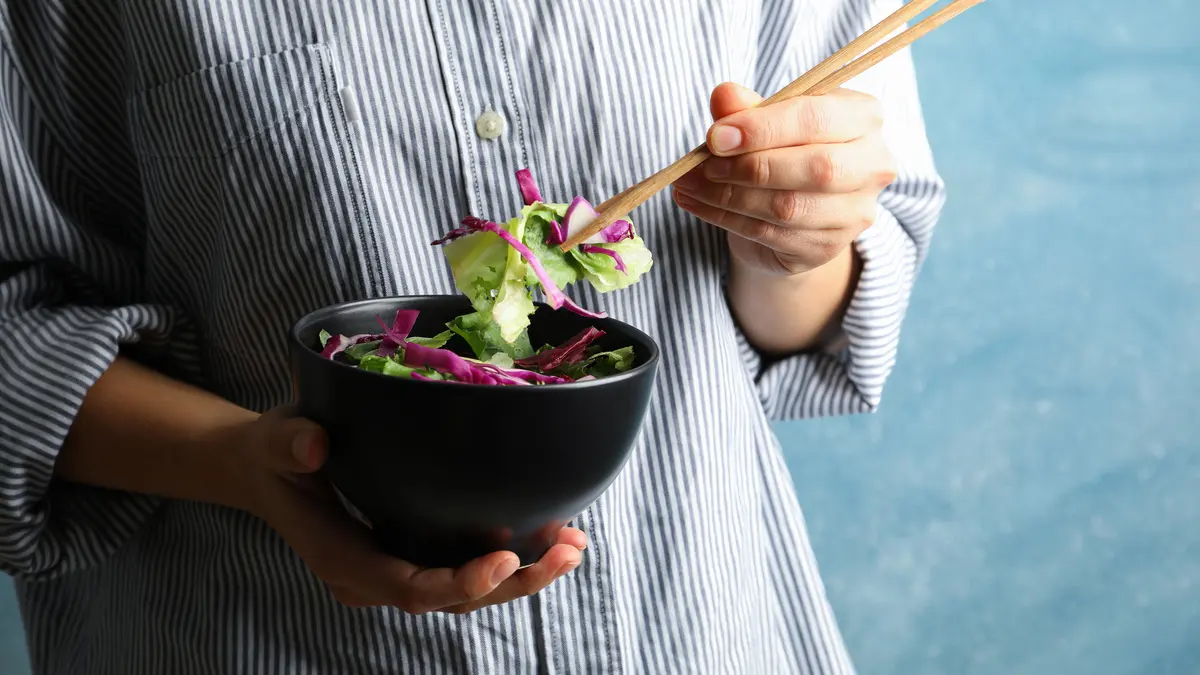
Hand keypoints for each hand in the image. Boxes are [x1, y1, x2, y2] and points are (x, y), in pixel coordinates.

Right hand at [231, 406, 586, 613]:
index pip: (409, 588)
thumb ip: (289, 443)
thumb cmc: (277, 454)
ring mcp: (401, 568)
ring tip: (575, 544)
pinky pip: (469, 568)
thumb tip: (314, 445)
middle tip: (567, 550)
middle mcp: (377, 577)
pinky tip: (555, 533)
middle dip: (515, 582)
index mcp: (344, 560)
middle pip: (453, 600)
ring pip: (469, 592)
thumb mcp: (276, 440)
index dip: (460, 582)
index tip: (506, 557)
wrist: (271, 469)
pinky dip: (514, 557)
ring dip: (526, 574)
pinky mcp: (419, 552)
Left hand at [673, 82, 896, 276]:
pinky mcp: (827, 248)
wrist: (790, 211)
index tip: (715, 136)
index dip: (762, 127)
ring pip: (789, 206)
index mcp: (864, 116)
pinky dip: (726, 218)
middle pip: (817, 168)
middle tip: (705, 165)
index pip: (818, 118)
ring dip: (728, 196)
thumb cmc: (782, 150)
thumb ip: (746, 107)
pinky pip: (771, 234)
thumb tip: (724, 95)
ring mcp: (855, 212)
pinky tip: (699, 204)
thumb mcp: (764, 120)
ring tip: (689, 184)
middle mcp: (874, 164)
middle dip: (750, 166)